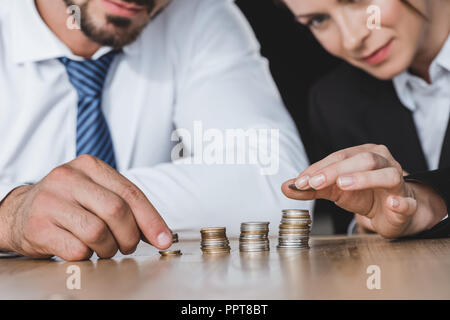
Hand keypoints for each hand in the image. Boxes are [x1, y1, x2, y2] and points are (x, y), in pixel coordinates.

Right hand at [0, 155, 171, 260]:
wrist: (19, 212)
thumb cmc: (67, 203)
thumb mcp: (95, 192)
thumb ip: (126, 205)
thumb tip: (158, 232)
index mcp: (90, 166)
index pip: (131, 192)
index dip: (151, 219)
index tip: (163, 239)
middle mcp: (69, 178)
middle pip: (117, 211)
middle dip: (130, 236)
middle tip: (127, 245)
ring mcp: (51, 201)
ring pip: (98, 232)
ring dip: (108, 248)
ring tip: (104, 248)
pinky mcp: (38, 225)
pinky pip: (77, 249)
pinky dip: (87, 255)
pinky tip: (83, 248)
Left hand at [282, 144, 446, 238]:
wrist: (393, 212)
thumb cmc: (364, 195)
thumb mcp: (334, 190)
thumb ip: (312, 188)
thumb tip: (286, 187)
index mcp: (363, 154)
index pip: (339, 157)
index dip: (318, 168)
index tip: (300, 181)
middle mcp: (383, 162)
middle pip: (361, 159)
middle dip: (335, 170)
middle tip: (315, 183)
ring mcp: (397, 182)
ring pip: (385, 174)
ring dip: (363, 178)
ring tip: (343, 185)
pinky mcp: (406, 203)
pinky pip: (405, 201)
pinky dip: (400, 202)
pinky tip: (392, 203)